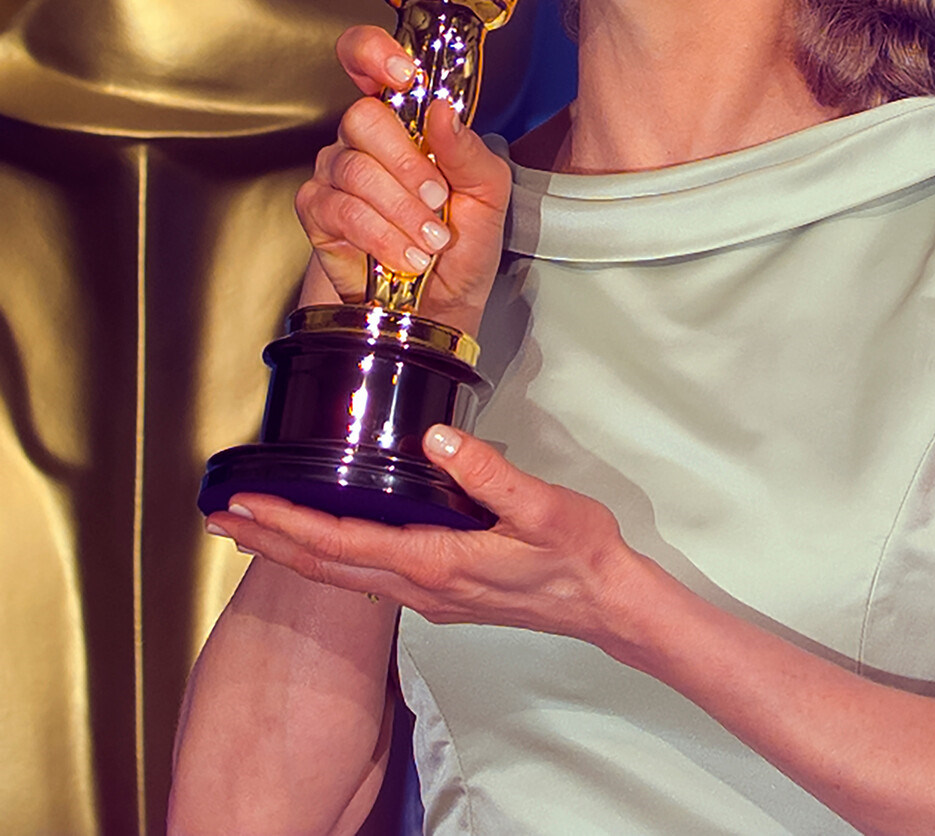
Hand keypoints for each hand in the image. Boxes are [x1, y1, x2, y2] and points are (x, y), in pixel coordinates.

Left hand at [205, 427, 639, 644]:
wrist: (605, 604)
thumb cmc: (577, 555)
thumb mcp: (541, 506)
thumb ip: (487, 472)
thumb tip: (435, 440)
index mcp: (436, 562)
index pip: (342, 544)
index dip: (287, 524)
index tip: (245, 507)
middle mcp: (422, 586)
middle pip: (327, 566)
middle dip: (269, 541)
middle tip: (220, 520)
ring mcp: (429, 597)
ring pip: (344, 575)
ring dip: (294, 549)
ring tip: (256, 528)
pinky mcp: (442, 592)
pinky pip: (370, 576)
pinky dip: (332, 556)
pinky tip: (328, 539)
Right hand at [294, 25, 511, 333]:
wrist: (443, 307)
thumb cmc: (463, 247)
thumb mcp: (488, 193)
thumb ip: (469, 150)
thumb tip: (443, 111)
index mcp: (407, 120)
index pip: (368, 61)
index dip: (374, 53)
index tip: (403, 73)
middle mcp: (366, 140)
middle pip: (363, 117)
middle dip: (407, 164)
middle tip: (438, 197)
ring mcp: (337, 173)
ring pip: (355, 168)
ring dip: (402, 210)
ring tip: (430, 240)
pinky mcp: (318, 213)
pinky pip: (340, 209)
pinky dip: (379, 235)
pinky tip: (404, 255)